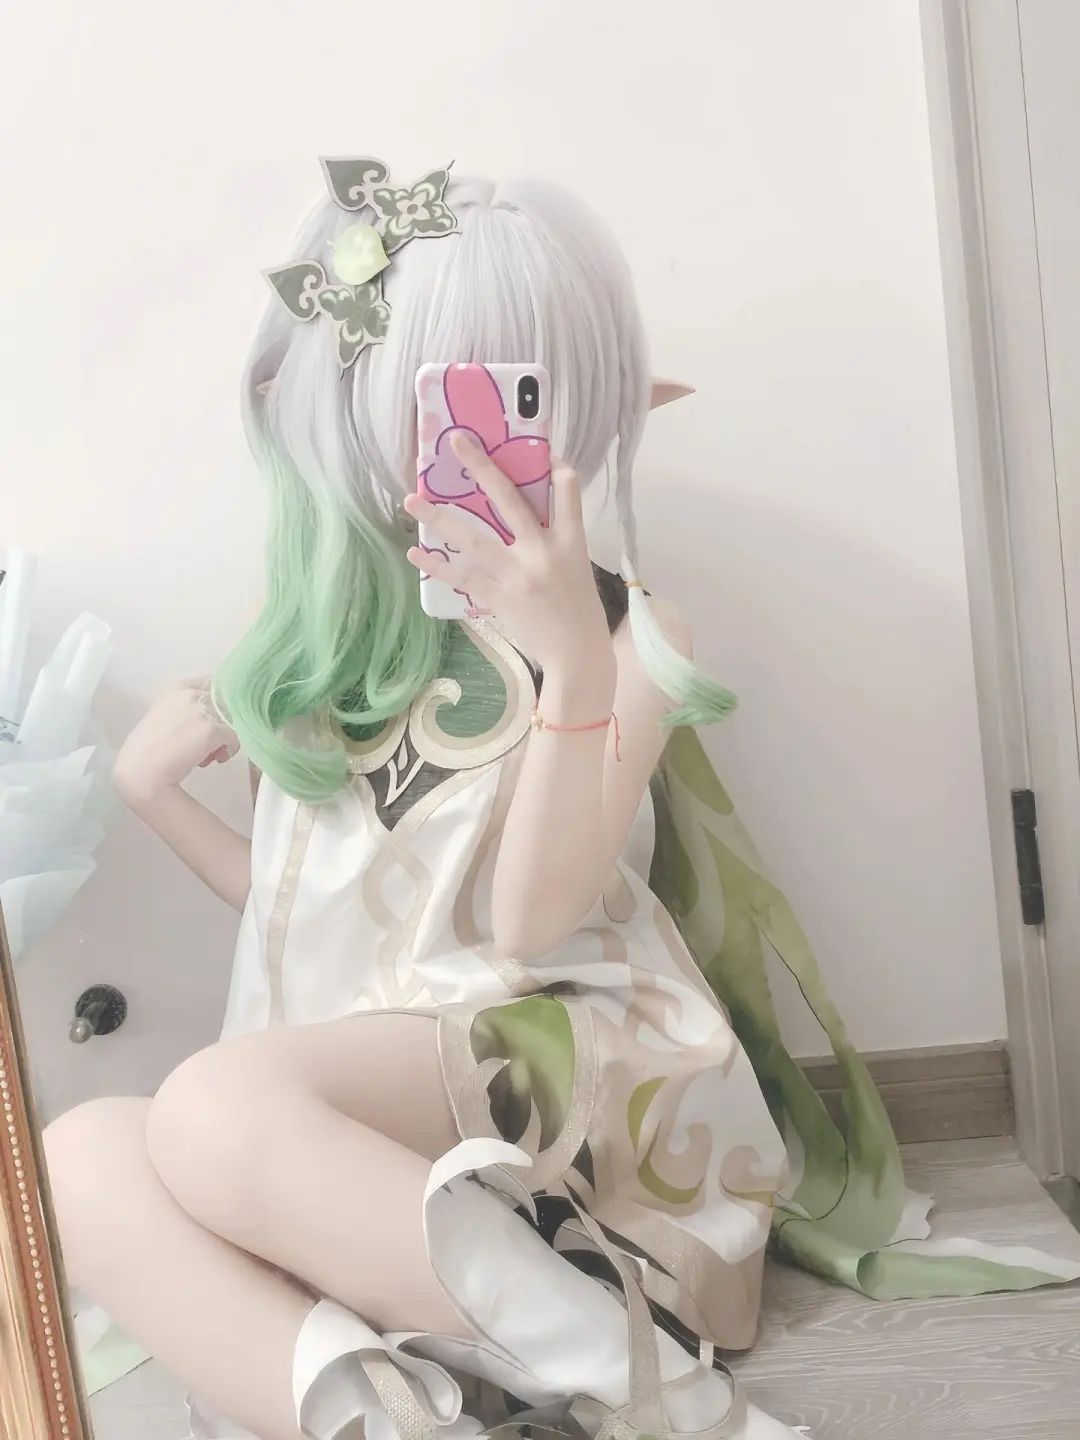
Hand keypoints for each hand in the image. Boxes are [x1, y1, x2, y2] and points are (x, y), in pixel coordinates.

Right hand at [112, 677, 238, 810]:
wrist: (140, 772)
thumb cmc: (151, 750)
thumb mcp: (168, 716)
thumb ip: (191, 708)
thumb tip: (220, 712)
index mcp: (178, 687)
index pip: (216, 685)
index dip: (221, 706)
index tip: (216, 723)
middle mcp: (190, 692)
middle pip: (229, 701)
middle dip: (225, 722)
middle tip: (213, 742)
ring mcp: (201, 708)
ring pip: (234, 718)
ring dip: (228, 737)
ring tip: (211, 753)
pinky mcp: (211, 728)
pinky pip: (236, 736)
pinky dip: (229, 750)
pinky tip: (212, 759)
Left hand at [403, 433, 611, 673]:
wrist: (576, 654)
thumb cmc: (578, 608)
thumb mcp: (577, 565)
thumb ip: (554, 538)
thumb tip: (521, 515)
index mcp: (571, 541)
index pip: (567, 490)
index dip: (556, 468)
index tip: (543, 452)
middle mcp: (542, 552)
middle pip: (509, 500)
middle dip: (482, 468)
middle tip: (457, 442)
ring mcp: (517, 574)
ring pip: (472, 538)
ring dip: (439, 518)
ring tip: (412, 501)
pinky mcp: (498, 597)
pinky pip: (461, 577)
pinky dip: (437, 565)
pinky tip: (416, 554)